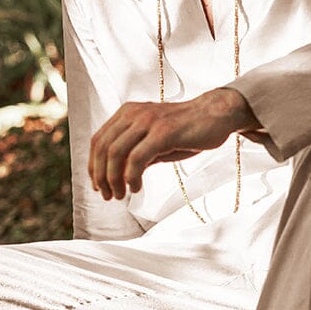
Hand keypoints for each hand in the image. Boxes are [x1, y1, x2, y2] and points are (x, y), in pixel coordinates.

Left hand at [89, 87, 258, 199]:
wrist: (216, 115)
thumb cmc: (187, 129)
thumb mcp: (155, 140)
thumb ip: (135, 152)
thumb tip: (117, 175)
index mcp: (128, 113)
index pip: (99, 141)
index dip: (94, 166)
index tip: (99, 186)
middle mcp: (134, 114)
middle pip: (103, 148)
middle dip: (101, 176)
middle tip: (108, 196)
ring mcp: (148, 121)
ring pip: (116, 153)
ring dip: (113, 179)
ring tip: (120, 195)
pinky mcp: (163, 132)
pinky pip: (137, 158)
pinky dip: (131, 177)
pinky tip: (136, 188)